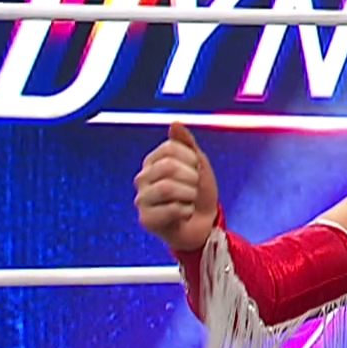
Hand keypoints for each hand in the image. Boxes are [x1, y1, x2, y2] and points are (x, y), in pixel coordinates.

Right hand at [135, 122, 219, 252]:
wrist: (205, 223)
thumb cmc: (199, 193)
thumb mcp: (199, 163)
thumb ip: (187, 143)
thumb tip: (174, 124)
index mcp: (152, 161)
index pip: (171, 148)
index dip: (191, 159)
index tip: (196, 170)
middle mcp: (142, 179)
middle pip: (168, 167)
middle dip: (191, 178)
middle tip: (194, 188)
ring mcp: (142, 199)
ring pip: (167, 188)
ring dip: (189, 195)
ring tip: (190, 201)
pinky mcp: (146, 219)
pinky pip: (171, 209)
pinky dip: (186, 211)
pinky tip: (185, 214)